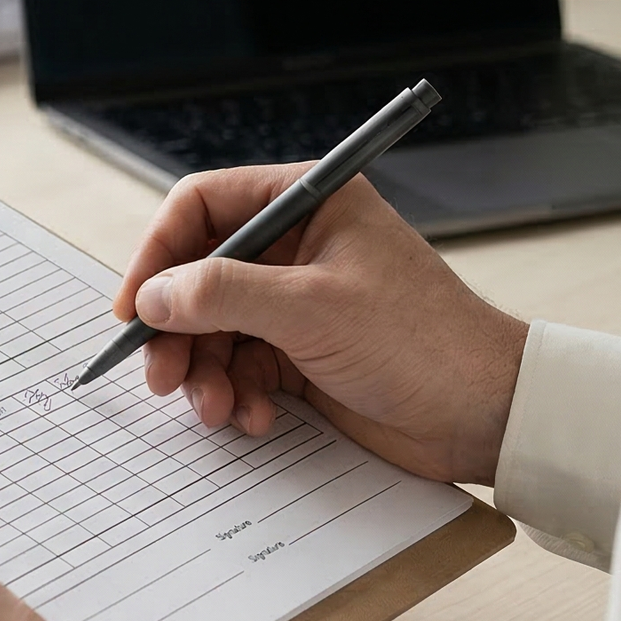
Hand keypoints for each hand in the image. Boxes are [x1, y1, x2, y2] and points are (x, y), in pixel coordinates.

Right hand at [115, 166, 528, 484]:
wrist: (486, 414)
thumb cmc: (422, 342)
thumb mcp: (311, 309)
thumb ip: (222, 294)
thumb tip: (152, 297)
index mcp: (308, 203)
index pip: (201, 208)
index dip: (158, 255)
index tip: (134, 309)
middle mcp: (296, 245)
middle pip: (197, 275)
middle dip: (176, 330)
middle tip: (161, 375)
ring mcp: (296, 302)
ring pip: (211, 328)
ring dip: (204, 373)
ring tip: (218, 408)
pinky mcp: (301, 352)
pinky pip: (239, 367)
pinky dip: (235, 395)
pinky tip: (255, 417)